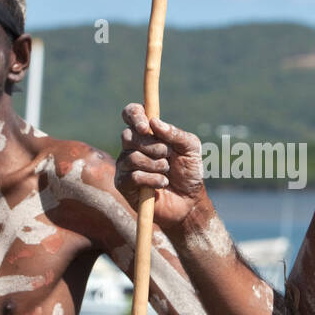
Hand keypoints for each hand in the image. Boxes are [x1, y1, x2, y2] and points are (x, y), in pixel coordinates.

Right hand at [116, 103, 206, 229]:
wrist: (189, 201)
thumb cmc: (189, 171)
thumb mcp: (191, 148)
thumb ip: (176, 134)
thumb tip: (154, 122)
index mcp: (147, 132)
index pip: (131, 113)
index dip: (135, 116)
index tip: (147, 127)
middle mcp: (132, 146)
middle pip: (128, 136)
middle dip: (153, 146)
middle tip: (168, 155)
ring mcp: (125, 165)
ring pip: (133, 157)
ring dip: (156, 165)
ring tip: (167, 172)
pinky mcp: (123, 184)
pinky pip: (133, 176)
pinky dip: (153, 180)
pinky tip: (162, 184)